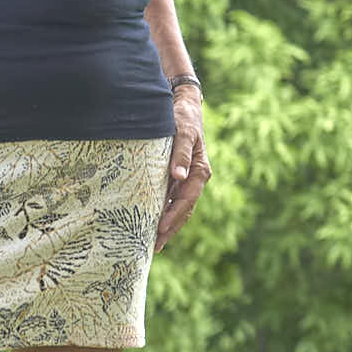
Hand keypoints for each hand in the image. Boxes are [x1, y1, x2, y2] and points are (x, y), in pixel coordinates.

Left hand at [156, 86, 209, 249]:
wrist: (182, 103)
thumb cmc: (183, 116)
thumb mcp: (183, 131)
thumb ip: (180, 152)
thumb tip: (178, 176)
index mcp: (199, 170)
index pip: (187, 200)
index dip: (173, 216)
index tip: (159, 229)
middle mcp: (195, 177)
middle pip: (184, 210)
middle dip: (170, 229)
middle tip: (154, 247)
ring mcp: (186, 178)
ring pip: (178, 207)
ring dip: (167, 224)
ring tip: (153, 243)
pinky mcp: (177, 175)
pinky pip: (172, 199)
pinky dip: (163, 212)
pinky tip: (152, 222)